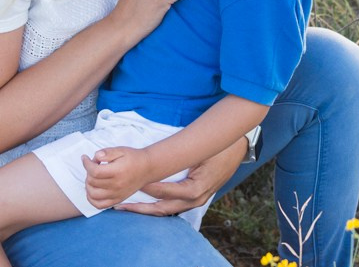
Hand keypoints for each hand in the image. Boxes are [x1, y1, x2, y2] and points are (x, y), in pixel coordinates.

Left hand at [83, 147, 154, 208]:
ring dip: (88, 185)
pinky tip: (92, 190)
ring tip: (92, 177)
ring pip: (93, 195)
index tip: (85, 158)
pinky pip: (100, 205)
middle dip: (88, 172)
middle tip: (93, 165)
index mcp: (117, 172)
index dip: (86, 163)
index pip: (94, 171)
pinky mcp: (117, 199)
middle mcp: (116, 185)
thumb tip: (96, 156)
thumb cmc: (134, 158)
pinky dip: (92, 199)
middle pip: (92, 182)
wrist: (147, 168)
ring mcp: (117, 194)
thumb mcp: (121, 150)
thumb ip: (107, 152)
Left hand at [113, 134, 245, 215]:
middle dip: (140, 208)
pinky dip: (157, 206)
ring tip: (127, 207)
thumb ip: (180, 158)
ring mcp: (196, 201)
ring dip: (146, 210)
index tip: (131, 184)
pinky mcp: (195, 198)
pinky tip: (145, 203)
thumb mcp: (200, 153)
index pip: (165, 193)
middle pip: (162, 209)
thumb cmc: (219, 147)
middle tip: (121, 205)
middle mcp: (195, 199)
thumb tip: (156, 161)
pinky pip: (173, 206)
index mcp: (196, 189)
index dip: (147, 188)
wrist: (237, 148)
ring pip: (166, 210)